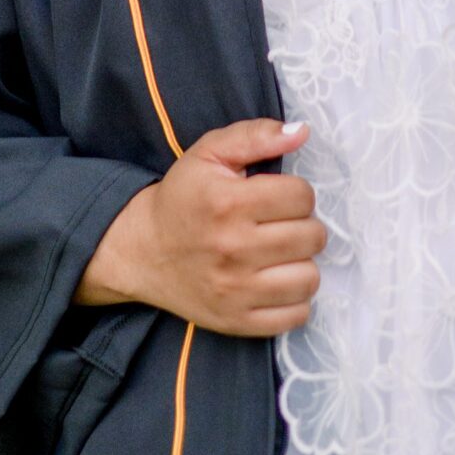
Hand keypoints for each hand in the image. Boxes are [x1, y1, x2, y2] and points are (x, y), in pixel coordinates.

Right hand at [73, 118, 326, 336]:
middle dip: (303, 224)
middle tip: (282, 223)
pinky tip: (278, 281)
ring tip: (282, 253)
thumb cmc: (183, 197)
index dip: (296, 191)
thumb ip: (257, 135)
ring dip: (302, 262)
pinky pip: (294, 316)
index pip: (301, 197)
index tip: (278, 195)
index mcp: (228, 203)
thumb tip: (302, 131)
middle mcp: (233, 249)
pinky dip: (295, 299)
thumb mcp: (210, 152)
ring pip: (309, 278)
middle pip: (311, 237)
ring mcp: (236, 292)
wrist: (144, 250)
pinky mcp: (237, 322)